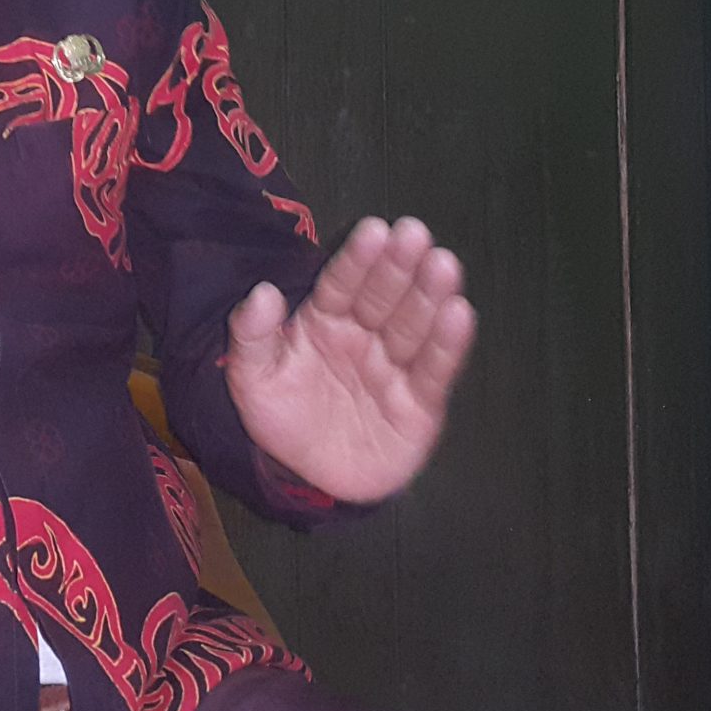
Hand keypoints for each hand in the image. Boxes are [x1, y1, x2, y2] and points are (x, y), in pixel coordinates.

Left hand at [223, 216, 474, 503]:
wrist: (307, 479)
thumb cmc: (282, 419)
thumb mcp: (252, 379)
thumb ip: (252, 335)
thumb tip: (262, 291)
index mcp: (325, 321)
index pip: (342, 284)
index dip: (358, 259)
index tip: (374, 231)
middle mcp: (364, 337)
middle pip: (384, 297)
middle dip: (399, 267)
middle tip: (415, 234)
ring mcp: (394, 368)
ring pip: (413, 326)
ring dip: (430, 295)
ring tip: (443, 265)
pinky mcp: (420, 404)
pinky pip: (433, 371)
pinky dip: (447, 344)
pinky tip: (459, 314)